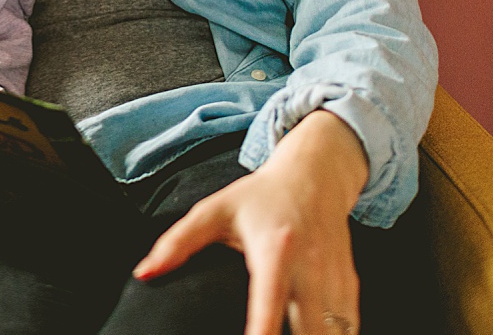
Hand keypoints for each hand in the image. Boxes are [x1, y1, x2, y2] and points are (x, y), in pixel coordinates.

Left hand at [132, 110, 368, 334]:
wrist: (315, 175)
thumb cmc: (260, 197)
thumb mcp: (215, 210)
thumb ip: (178, 242)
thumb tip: (143, 273)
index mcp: (275, 249)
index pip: (269, 305)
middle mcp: (311, 267)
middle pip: (311, 331)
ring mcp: (335, 278)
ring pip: (336, 332)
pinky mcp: (349, 286)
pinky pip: (349, 327)